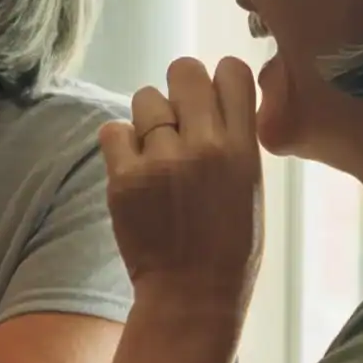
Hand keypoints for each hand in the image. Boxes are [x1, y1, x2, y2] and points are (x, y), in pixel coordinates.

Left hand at [98, 57, 263, 315]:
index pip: (232, 72)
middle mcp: (204, 146)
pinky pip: (112, 130)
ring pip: (145, 98)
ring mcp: (161, 160)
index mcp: (243, 147)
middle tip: (178, 115)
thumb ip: (235, 138)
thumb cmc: (229, 242)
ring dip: (148, 116)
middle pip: (184, 71)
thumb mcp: (250, 183)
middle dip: (180, 86)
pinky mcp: (124, 178)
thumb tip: (217, 98)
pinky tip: (131, 164)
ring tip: (155, 148)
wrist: (193, 291)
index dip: (218, 77)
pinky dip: (119, 142)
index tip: (213, 97)